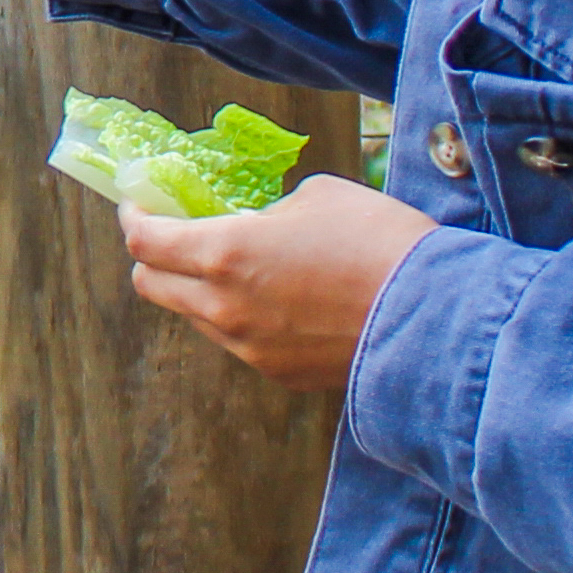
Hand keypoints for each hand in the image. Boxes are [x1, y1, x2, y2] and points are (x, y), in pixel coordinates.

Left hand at [118, 175, 433, 389]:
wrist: (437, 317)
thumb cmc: (379, 242)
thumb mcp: (316, 198)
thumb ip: (267, 213)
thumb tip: (258, 225)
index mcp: (224, 254)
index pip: (144, 241)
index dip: (134, 217)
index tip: (139, 204)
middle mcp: (224, 308)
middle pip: (151, 286)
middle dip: (153, 258)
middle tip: (176, 234)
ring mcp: (250, 349)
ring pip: (196, 316)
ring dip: (200, 290)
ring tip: (241, 266)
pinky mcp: (281, 375)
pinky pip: (240, 341)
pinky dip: (242, 317)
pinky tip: (281, 300)